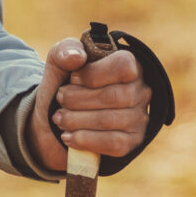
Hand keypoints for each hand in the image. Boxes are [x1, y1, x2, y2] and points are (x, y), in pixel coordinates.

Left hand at [28, 36, 151, 173]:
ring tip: (59, 119)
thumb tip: (77, 57)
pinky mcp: (132, 142)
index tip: (72, 78)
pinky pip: (113, 144)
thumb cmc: (64, 88)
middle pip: (114, 96)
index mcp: (129, 65)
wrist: (55, 124)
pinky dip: (85, 140)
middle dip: (78, 99)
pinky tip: (68, 137)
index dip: (93, 74)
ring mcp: (139, 118)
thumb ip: (64, 52)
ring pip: (110, 120)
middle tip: (60, 100)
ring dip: (77, 120)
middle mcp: (140, 91)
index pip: (123, 66)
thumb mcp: (59, 65)